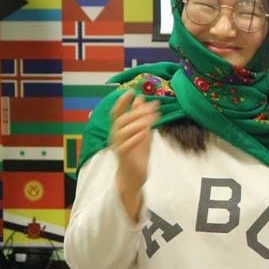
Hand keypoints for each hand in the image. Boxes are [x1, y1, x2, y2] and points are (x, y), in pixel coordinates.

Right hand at [109, 90, 158, 221]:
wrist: (134, 177)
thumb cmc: (137, 154)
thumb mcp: (141, 132)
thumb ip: (141, 117)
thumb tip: (141, 98)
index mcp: (119, 130)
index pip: (116, 113)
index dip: (121, 102)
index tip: (131, 91)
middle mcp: (115, 137)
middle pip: (121, 120)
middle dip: (136, 111)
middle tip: (152, 106)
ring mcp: (119, 147)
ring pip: (122, 131)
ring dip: (137, 122)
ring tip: (151, 117)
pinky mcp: (124, 157)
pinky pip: (126, 146)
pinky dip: (135, 138)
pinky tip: (145, 132)